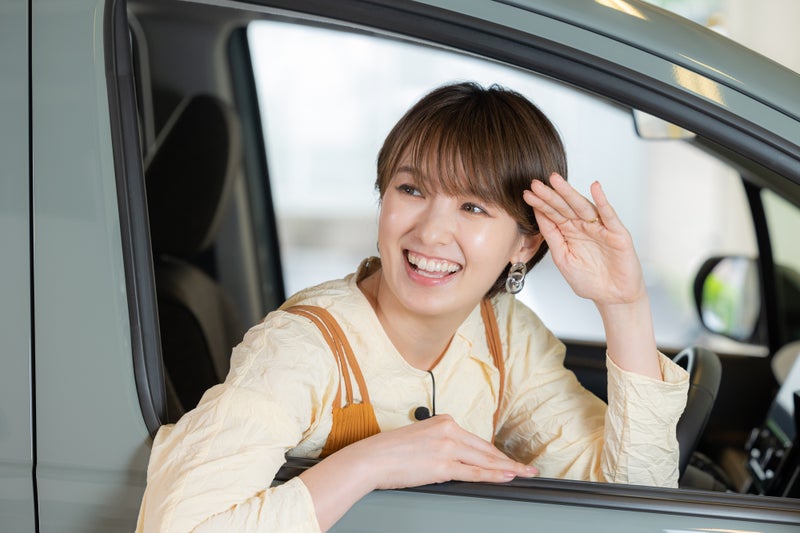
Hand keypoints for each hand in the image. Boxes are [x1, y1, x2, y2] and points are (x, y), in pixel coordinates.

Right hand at [345, 414, 536, 489]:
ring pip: (485, 460)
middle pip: (485, 449)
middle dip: (508, 460)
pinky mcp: (444, 465)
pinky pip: (475, 472)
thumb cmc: (388, 450)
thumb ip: (439, 442)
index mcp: (443, 421)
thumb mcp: (419, 437)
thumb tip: (452, 457)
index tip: (506, 459)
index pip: (476, 439)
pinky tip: (506, 477)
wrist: (371, 458)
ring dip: (508, 469)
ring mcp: (448, 447)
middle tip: (526, 468)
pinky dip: (494, 475)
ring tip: (524, 474)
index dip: (494, 453)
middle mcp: (448, 430)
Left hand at [523, 173, 644, 305]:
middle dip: (550, 195)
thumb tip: (539, 215)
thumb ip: (552, 236)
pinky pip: (609, 215)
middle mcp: (584, 226)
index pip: (552, 214)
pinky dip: (602, 202)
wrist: (612, 297)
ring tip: (556, 180)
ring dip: (569, 193)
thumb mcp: (563, 258)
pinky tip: (595, 188)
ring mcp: (600, 228)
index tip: (527, 194)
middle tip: (535, 183)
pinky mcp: (617, 234)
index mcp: (569, 232)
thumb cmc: (589, 280)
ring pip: (583, 207)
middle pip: (564, 207)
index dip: (540, 204)